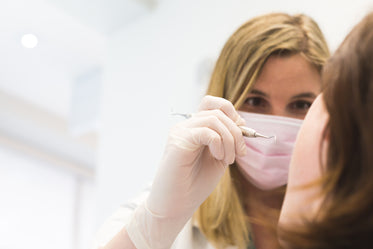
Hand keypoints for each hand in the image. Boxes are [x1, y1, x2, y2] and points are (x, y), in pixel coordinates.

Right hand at [126, 95, 245, 248]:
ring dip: (230, 140)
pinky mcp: (177, 142)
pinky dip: (219, 143)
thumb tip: (241, 121)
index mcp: (195, 128)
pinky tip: (218, 157)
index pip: (212, 103)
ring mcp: (180, 132)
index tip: (241, 135)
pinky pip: (206, 131)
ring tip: (228, 160)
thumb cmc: (195, 183)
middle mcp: (186, 126)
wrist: (176, 204)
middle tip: (239, 154)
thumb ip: (228, 139)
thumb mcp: (219, 157)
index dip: (231, 113)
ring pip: (214, 119)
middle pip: (217, 111)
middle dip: (236, 131)